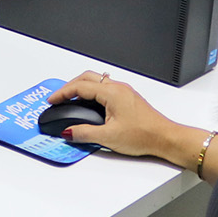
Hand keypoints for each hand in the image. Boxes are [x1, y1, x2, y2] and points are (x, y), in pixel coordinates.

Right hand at [44, 71, 188, 161]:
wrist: (164, 138)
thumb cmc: (144, 135)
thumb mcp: (108, 137)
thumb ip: (84, 133)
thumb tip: (68, 132)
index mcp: (112, 92)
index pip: (80, 87)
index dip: (62, 93)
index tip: (52, 100)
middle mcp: (118, 88)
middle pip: (87, 78)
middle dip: (69, 86)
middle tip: (58, 98)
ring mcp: (124, 92)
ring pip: (97, 82)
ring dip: (81, 88)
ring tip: (70, 100)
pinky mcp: (127, 99)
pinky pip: (105, 89)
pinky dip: (91, 92)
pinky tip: (89, 104)